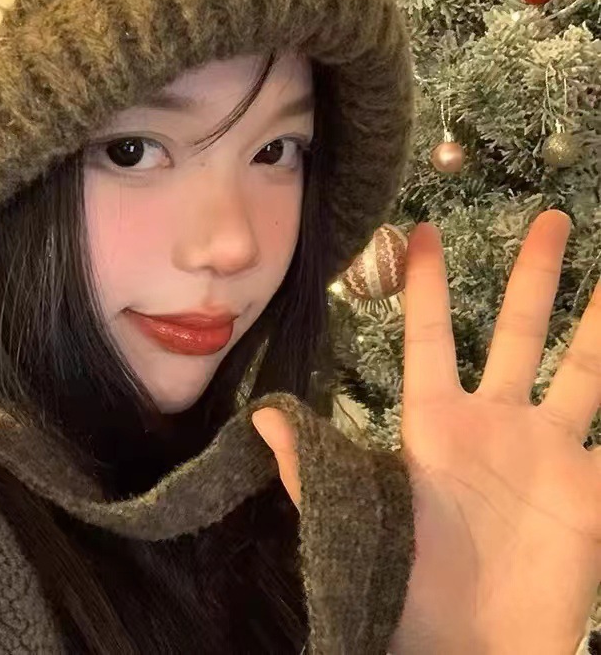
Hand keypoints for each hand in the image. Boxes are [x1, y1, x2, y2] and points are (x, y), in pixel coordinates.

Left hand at [254, 210, 600, 653]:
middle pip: (518, 332)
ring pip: (586, 372)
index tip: (422, 230)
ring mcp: (550, 454)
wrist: (464, 651)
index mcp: (437, 422)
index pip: (429, 334)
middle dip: (535, 277)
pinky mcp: (590, 492)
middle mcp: (498, 423)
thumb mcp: (357, 517)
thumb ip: (312, 467)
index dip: (425, 283)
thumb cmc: (404, 586)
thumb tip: (259, 414)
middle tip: (548, 216)